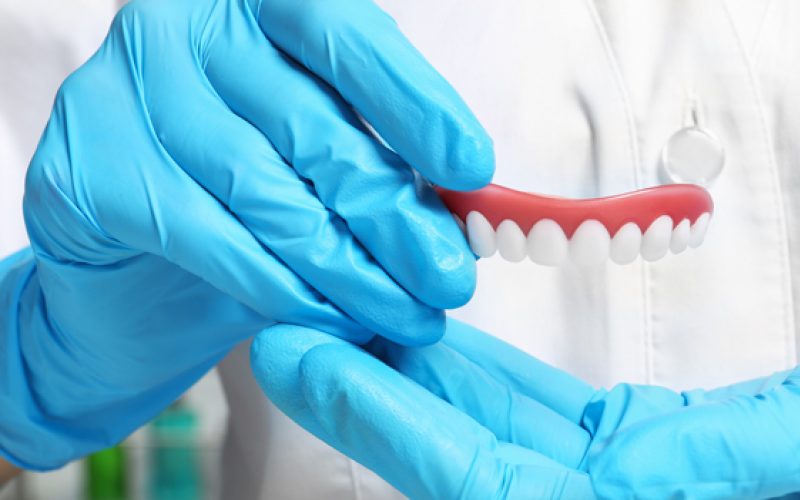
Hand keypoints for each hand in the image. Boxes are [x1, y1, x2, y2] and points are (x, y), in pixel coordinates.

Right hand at [2, 0, 489, 469]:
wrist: (124, 243)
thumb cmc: (240, 180)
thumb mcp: (320, 149)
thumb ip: (383, 158)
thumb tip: (471, 209)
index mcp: (255, 3)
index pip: (345, 37)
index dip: (415, 104)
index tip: (473, 169)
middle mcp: (182, 27)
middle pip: (314, 129)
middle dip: (395, 215)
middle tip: (449, 278)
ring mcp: (124, 92)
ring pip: (268, 196)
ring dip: (352, 270)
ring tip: (407, 312)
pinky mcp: (88, 170)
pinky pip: (212, 241)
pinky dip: (284, 289)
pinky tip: (334, 317)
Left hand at [252, 320, 799, 497]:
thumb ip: (728, 460)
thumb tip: (624, 471)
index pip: (502, 484)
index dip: (399, 425)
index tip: (317, 356)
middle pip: (477, 461)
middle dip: (380, 396)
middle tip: (291, 322)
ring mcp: (644, 484)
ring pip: (506, 434)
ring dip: (423, 380)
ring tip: (349, 314)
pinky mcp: (662, 452)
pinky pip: (555, 417)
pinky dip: (491, 379)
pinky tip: (445, 342)